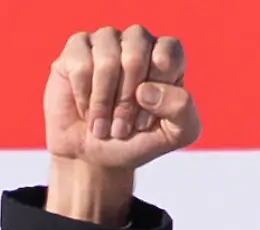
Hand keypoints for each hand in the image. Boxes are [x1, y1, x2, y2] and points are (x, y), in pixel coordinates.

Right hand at [44, 26, 199, 224]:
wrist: (91, 158)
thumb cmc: (133, 141)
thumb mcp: (174, 134)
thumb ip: (182, 110)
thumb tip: (145, 89)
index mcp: (166, 53)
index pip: (166, 58)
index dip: (154, 97)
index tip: (144, 123)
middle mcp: (138, 40)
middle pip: (135, 57)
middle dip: (125, 103)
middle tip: (120, 128)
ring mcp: (106, 41)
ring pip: (107, 61)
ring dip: (103, 104)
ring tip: (101, 125)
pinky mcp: (76, 48)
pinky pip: (81, 66)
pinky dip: (83, 98)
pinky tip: (84, 110)